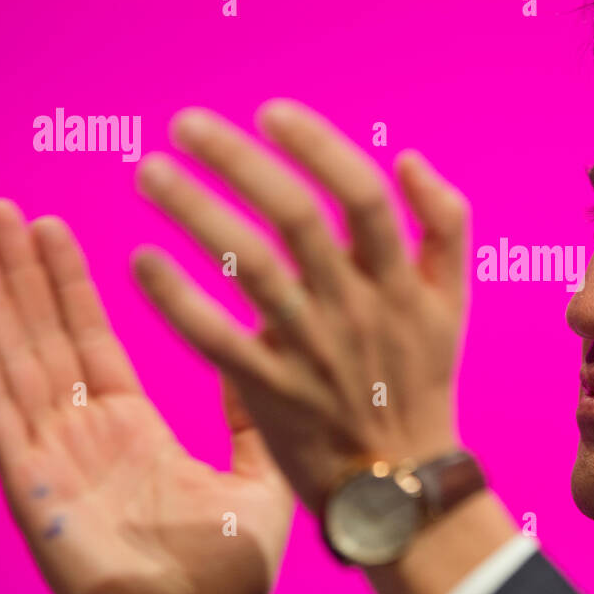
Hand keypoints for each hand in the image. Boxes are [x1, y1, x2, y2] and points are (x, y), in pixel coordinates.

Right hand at [0, 200, 294, 593]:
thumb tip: (253, 354)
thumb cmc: (231, 573)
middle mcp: (87, 439)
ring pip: (17, 364)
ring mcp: (55, 462)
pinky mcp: (36, 492)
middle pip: (45, 339)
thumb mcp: (255, 477)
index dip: (70, 285)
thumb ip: (249, 417)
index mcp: (134, 431)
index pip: (91, 341)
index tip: (53, 228)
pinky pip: (2, 418)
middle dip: (20, 275)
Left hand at [129, 99, 470, 514]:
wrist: (401, 483)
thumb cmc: (421, 380)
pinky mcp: (270, 392)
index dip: (317, 145)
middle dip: (237, 162)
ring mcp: (311, 352)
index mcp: (399, 282)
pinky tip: (141, 261)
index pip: (362, 194)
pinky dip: (177, 300)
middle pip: (294, 218)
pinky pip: (215, 340)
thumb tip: (407, 156)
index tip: (269, 110)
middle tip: (185, 123)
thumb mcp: (453, 301)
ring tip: (148, 173)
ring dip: (194, 214)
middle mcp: (355, 309)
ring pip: (248, 269)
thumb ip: (446, 223)